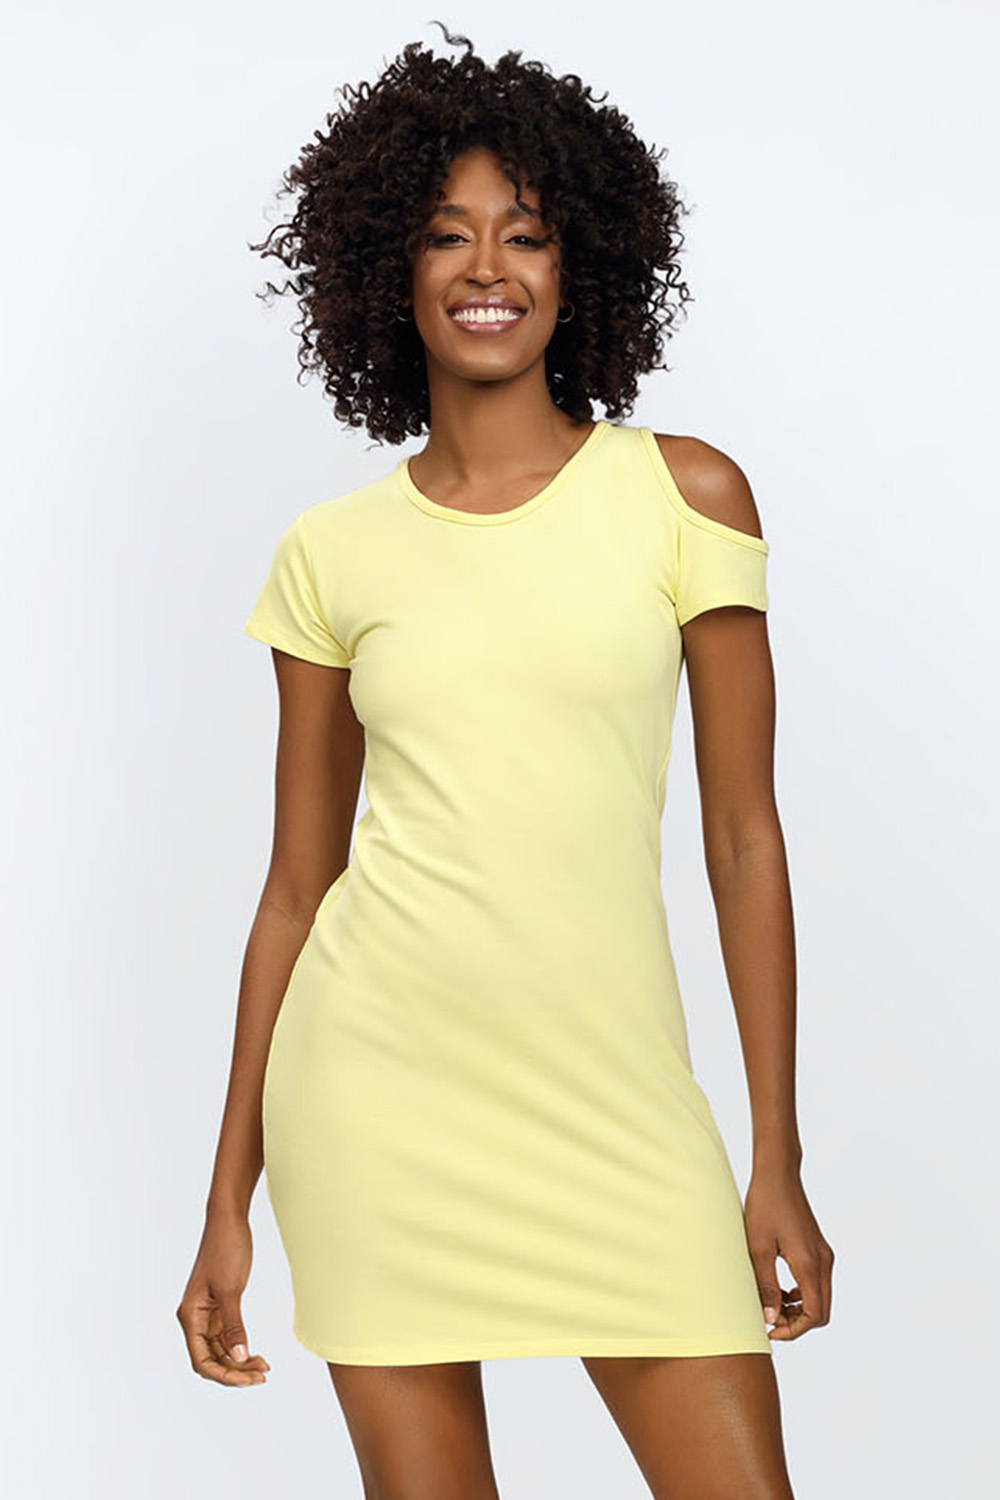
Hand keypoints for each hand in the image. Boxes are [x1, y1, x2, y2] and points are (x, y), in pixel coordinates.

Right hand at [176, 1210, 270, 1385]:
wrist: (229, 1220)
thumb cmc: (226, 1249)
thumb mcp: (231, 1289)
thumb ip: (234, 1326)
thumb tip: (238, 1359)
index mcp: (190, 1316)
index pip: (202, 1361)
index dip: (224, 1375)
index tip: (249, 1378)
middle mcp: (195, 1319)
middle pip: (211, 1360)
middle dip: (234, 1371)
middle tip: (262, 1374)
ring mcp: (207, 1313)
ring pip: (220, 1350)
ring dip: (239, 1361)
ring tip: (264, 1367)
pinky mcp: (220, 1306)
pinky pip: (227, 1337)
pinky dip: (240, 1347)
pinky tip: (257, 1354)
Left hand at [744, 1164, 834, 1340]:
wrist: (777, 1174)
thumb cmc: (764, 1206)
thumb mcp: (758, 1247)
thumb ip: (766, 1285)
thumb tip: (769, 1319)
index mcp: (810, 1264)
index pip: (815, 1315)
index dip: (793, 1330)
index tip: (770, 1329)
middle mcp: (823, 1261)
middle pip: (822, 1311)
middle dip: (797, 1322)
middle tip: (769, 1319)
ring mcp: (823, 1254)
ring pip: (820, 1298)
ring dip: (799, 1308)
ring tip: (771, 1303)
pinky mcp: (818, 1248)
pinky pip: (816, 1283)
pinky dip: (801, 1294)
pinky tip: (779, 1287)